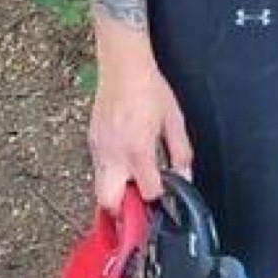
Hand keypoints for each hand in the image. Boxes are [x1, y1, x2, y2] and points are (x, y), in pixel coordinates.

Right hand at [88, 53, 192, 214]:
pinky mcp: (92, 142)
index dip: (158, 197)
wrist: (123, 66)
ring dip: (117, 192)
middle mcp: (114, 154)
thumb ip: (181, 153)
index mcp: (137, 150)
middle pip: (109, 203)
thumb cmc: (150, 89)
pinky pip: (98, 169)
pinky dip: (111, 174)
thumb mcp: (174, 121)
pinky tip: (125, 162)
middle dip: (124, 211)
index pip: (146, 192)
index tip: (165, 194)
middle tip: (140, 205)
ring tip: (135, 181)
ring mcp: (99, 149)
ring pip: (100, 188)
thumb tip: (185, 177)